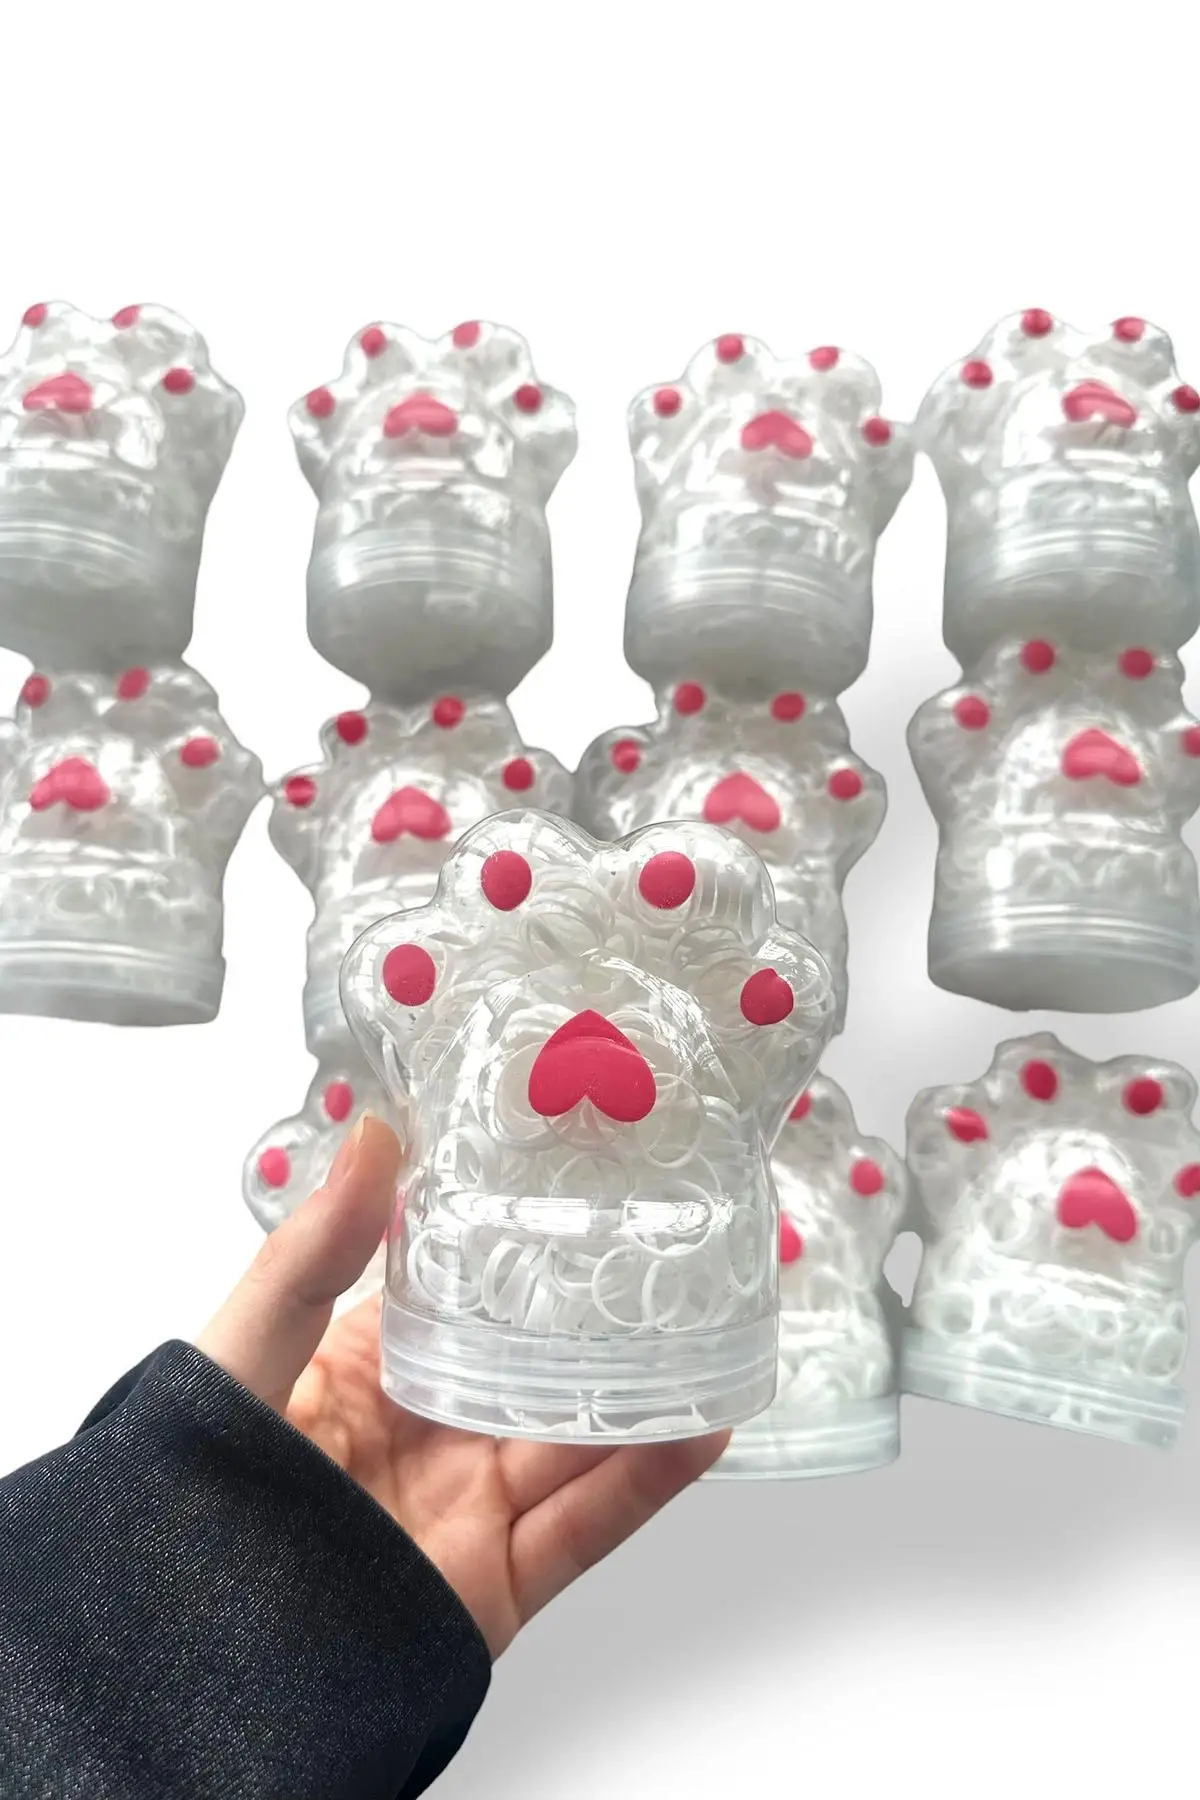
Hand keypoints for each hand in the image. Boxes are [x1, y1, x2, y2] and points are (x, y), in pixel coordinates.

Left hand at [198, 1115, 727, 1655]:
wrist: (197, 1660)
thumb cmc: (198, 1499)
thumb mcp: (247, 1354)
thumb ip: (310, 1252)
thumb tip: (372, 1136)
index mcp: (367, 1372)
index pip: (464, 1299)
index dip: (518, 1249)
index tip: (580, 1188)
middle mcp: (428, 1435)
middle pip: (538, 1370)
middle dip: (605, 1322)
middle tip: (673, 1256)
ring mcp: (469, 1508)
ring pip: (579, 1444)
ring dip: (647, 1394)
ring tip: (711, 1333)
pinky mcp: (499, 1582)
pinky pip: (588, 1525)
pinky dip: (649, 1481)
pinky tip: (699, 1428)